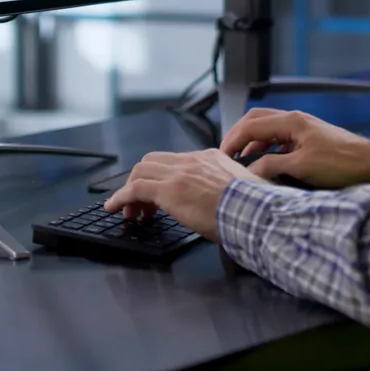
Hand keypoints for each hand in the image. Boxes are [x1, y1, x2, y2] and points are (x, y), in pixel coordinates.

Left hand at [102, 150, 257, 240]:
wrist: (255, 212)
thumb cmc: (254, 207)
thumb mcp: (242, 188)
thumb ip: (228, 187)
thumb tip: (227, 199)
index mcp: (210, 158)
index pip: (176, 161)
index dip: (162, 177)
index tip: (160, 195)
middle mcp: (192, 160)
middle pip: (152, 161)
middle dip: (141, 180)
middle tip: (141, 204)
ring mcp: (179, 173)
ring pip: (140, 171)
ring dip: (130, 190)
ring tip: (130, 211)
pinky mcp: (168, 190)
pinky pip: (134, 189)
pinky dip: (120, 197)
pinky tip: (114, 208)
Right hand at [220, 107, 369, 188]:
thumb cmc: (342, 163)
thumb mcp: (302, 167)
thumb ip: (272, 166)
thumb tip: (249, 171)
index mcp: (291, 122)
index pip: (251, 125)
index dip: (232, 140)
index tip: (221, 156)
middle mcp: (295, 120)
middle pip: (257, 120)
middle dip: (239, 135)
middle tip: (227, 154)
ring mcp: (303, 128)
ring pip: (269, 130)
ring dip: (253, 142)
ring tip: (242, 161)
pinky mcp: (310, 139)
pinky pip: (281, 139)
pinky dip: (268, 149)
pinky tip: (266, 163)